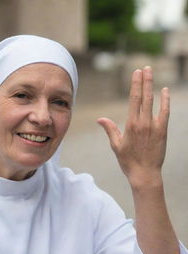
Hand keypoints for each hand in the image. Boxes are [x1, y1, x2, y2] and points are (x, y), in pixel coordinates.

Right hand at [97, 66, 169, 186]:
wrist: (145, 174)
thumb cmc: (128, 160)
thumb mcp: (116, 145)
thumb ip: (110, 129)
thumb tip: (100, 119)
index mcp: (131, 125)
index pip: (133, 99)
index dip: (135, 85)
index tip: (136, 73)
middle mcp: (143, 122)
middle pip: (144, 97)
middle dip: (144, 81)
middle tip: (144, 68)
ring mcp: (154, 126)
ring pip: (154, 102)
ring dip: (153, 86)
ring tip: (151, 73)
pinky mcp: (163, 131)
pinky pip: (165, 113)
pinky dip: (166, 101)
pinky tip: (165, 91)